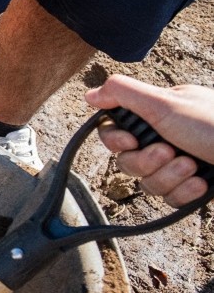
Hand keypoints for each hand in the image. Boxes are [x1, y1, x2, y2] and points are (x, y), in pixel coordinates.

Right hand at [86, 75, 213, 205]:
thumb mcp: (166, 103)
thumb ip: (123, 94)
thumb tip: (90, 94)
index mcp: (159, 113)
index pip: (116, 129)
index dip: (116, 139)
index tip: (130, 140)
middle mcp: (166, 137)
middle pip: (127, 160)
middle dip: (147, 161)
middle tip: (170, 151)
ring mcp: (180, 164)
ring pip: (147, 182)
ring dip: (169, 176)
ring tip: (194, 167)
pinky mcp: (192, 188)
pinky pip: (169, 198)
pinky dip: (185, 191)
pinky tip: (202, 183)